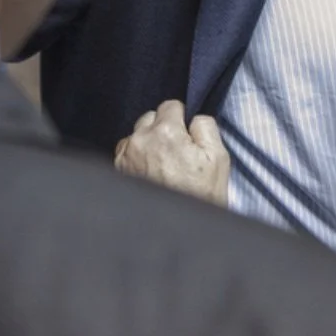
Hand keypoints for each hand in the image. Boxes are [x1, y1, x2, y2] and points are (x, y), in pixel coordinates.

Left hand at [114, 100, 229, 206]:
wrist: (179, 230)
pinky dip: (136, 156)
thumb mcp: (217, 158)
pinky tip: (150, 172)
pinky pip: (126, 151)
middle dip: (163, 129)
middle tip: (176, 152)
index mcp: (165, 132)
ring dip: (147, 142)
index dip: (182, 119)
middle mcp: (140, 140)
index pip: (171, 105)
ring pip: (137, 134)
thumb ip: (205, 126)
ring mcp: (126, 156)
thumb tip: (193, 117)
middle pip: (151, 117)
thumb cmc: (200, 195)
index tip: (187, 136)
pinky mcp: (118, 170)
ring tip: (163, 165)